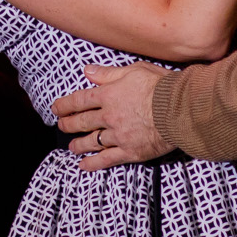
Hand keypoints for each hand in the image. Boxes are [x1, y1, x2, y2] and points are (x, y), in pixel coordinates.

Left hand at [51, 62, 172, 169]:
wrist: (180, 109)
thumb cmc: (161, 87)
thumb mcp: (134, 71)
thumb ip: (109, 73)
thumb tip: (87, 71)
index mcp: (108, 95)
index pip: (80, 100)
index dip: (65, 104)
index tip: (56, 108)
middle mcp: (109, 116)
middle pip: (82, 122)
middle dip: (68, 124)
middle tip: (61, 126)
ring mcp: (118, 135)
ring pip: (92, 141)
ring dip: (78, 145)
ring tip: (71, 147)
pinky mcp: (129, 151)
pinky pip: (106, 159)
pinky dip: (93, 163)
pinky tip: (83, 166)